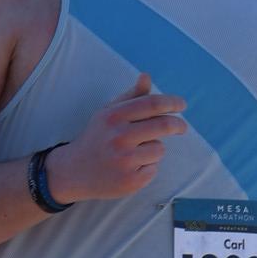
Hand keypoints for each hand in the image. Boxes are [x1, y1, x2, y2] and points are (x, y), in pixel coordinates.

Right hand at [47, 73, 186, 201]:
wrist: (74, 171)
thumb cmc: (98, 137)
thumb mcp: (108, 113)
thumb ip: (131, 96)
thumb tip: (147, 76)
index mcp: (114, 116)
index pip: (152, 104)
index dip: (172, 103)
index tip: (182, 105)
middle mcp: (119, 137)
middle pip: (164, 125)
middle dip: (179, 125)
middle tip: (183, 127)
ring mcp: (125, 161)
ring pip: (159, 149)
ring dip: (154, 149)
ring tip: (134, 153)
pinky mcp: (130, 181)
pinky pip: (153, 169)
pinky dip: (147, 167)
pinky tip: (129, 167)